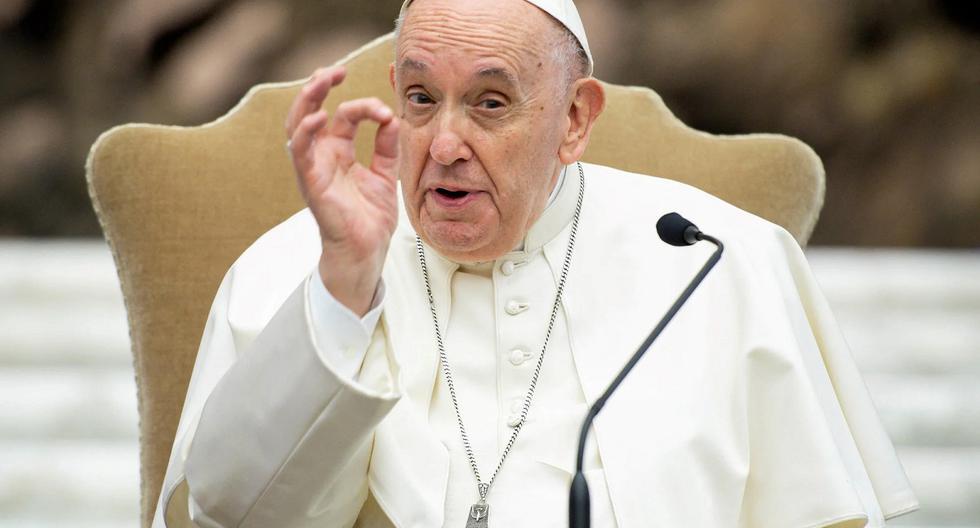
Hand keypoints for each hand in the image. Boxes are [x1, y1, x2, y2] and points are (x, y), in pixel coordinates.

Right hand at [285, 66, 399, 315]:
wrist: (366, 251)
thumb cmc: (371, 218)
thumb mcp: (386, 175)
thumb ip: (388, 147)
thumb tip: (393, 118)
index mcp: (339, 152)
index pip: (344, 116)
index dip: (362, 105)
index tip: (386, 111)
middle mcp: (322, 156)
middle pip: (311, 111)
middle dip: (320, 86)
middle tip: (336, 70)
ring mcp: (313, 168)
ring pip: (299, 125)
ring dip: (308, 99)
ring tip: (322, 80)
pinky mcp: (311, 183)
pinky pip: (301, 153)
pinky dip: (307, 132)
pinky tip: (320, 117)